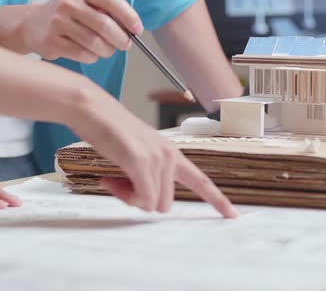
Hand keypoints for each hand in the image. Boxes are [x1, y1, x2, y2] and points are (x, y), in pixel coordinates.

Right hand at [18, 0, 142, 63]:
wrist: (32, 25)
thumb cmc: (69, 17)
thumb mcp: (86, 5)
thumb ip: (108, 13)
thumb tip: (133, 30)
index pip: (112, 0)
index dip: (129, 16)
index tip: (138, 30)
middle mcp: (69, 4)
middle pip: (105, 25)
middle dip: (121, 39)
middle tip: (125, 45)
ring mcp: (58, 23)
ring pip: (96, 43)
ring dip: (107, 51)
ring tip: (106, 49)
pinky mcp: (52, 42)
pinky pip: (84, 55)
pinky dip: (93, 57)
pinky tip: (89, 53)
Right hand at [70, 91, 239, 217]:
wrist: (92, 109)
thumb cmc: (110, 130)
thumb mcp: (137, 154)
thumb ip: (147, 174)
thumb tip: (146, 199)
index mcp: (172, 153)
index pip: (202, 181)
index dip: (218, 200)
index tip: (233, 215)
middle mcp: (170, 156)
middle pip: (165, 204)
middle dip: (140, 201)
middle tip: (118, 184)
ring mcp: (158, 158)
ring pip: (152, 204)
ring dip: (130, 198)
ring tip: (113, 178)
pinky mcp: (141, 161)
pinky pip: (141, 197)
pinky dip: (125, 196)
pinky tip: (109, 178)